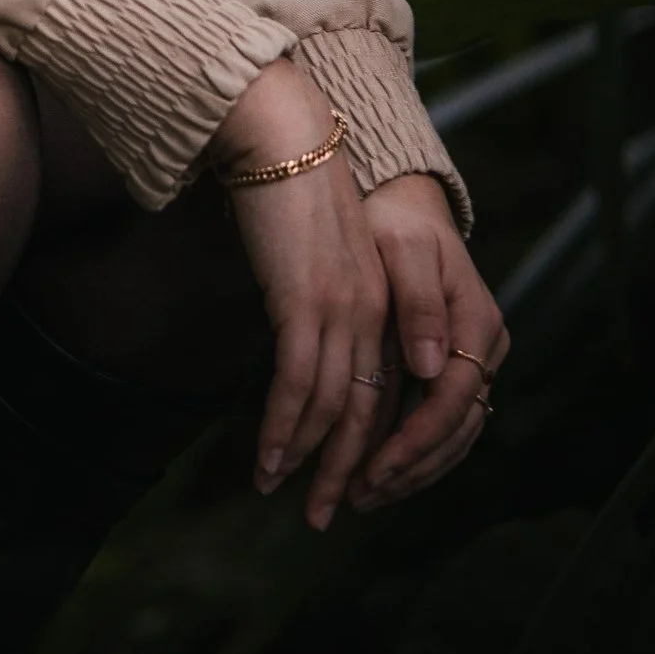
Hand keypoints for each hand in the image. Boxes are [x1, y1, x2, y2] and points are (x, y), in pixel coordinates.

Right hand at [208, 59, 392, 530]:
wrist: (279, 134)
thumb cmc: (292, 187)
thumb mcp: (324, 251)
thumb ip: (333, 300)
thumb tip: (330, 346)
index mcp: (386, 300)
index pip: (386, 394)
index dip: (367, 447)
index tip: (344, 485)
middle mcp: (375, 311)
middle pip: (368, 413)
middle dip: (346, 473)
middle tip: (325, 519)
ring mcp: (343, 307)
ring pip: (334, 407)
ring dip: (308, 461)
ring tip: (281, 493)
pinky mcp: (305, 300)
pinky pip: (298, 382)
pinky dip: (283, 427)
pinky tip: (268, 458)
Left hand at [350, 172, 505, 509]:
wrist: (402, 200)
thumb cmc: (396, 221)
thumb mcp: (403, 248)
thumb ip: (419, 303)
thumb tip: (431, 366)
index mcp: (476, 322)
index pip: (452, 400)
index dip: (413, 440)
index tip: (371, 468)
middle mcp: (483, 348)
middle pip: (455, 430)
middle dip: (407, 470)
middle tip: (355, 497)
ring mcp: (471, 360)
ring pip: (451, 436)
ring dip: (409, 472)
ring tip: (358, 497)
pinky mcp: (452, 367)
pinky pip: (440, 424)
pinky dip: (411, 454)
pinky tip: (374, 473)